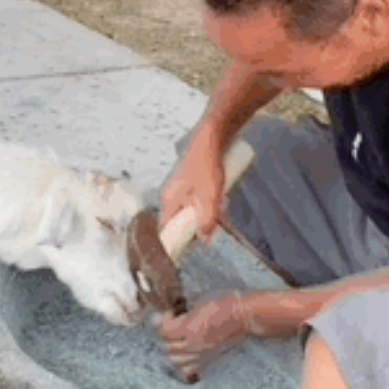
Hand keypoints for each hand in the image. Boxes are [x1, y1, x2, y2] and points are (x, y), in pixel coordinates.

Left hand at [158, 290, 252, 380]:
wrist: (245, 314)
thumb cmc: (224, 301)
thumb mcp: (199, 299)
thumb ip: (183, 309)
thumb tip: (174, 312)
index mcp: (189, 328)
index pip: (163, 331)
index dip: (163, 320)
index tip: (169, 313)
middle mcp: (194, 344)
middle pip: (167, 347)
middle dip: (165, 335)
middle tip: (172, 324)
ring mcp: (202, 354)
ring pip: (176, 362)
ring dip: (172, 350)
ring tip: (177, 340)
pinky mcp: (210, 359)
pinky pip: (190, 371)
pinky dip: (183, 365)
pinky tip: (185, 354)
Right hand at [161, 123, 224, 242]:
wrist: (212, 137)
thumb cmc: (206, 165)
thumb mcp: (209, 196)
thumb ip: (207, 219)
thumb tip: (205, 240)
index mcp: (169, 201)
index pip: (167, 230)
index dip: (175, 242)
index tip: (188, 252)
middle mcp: (171, 196)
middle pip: (181, 222)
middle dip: (197, 227)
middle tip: (213, 229)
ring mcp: (181, 189)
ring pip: (192, 211)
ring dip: (206, 215)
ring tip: (220, 208)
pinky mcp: (192, 182)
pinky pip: (198, 201)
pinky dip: (208, 204)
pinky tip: (221, 200)